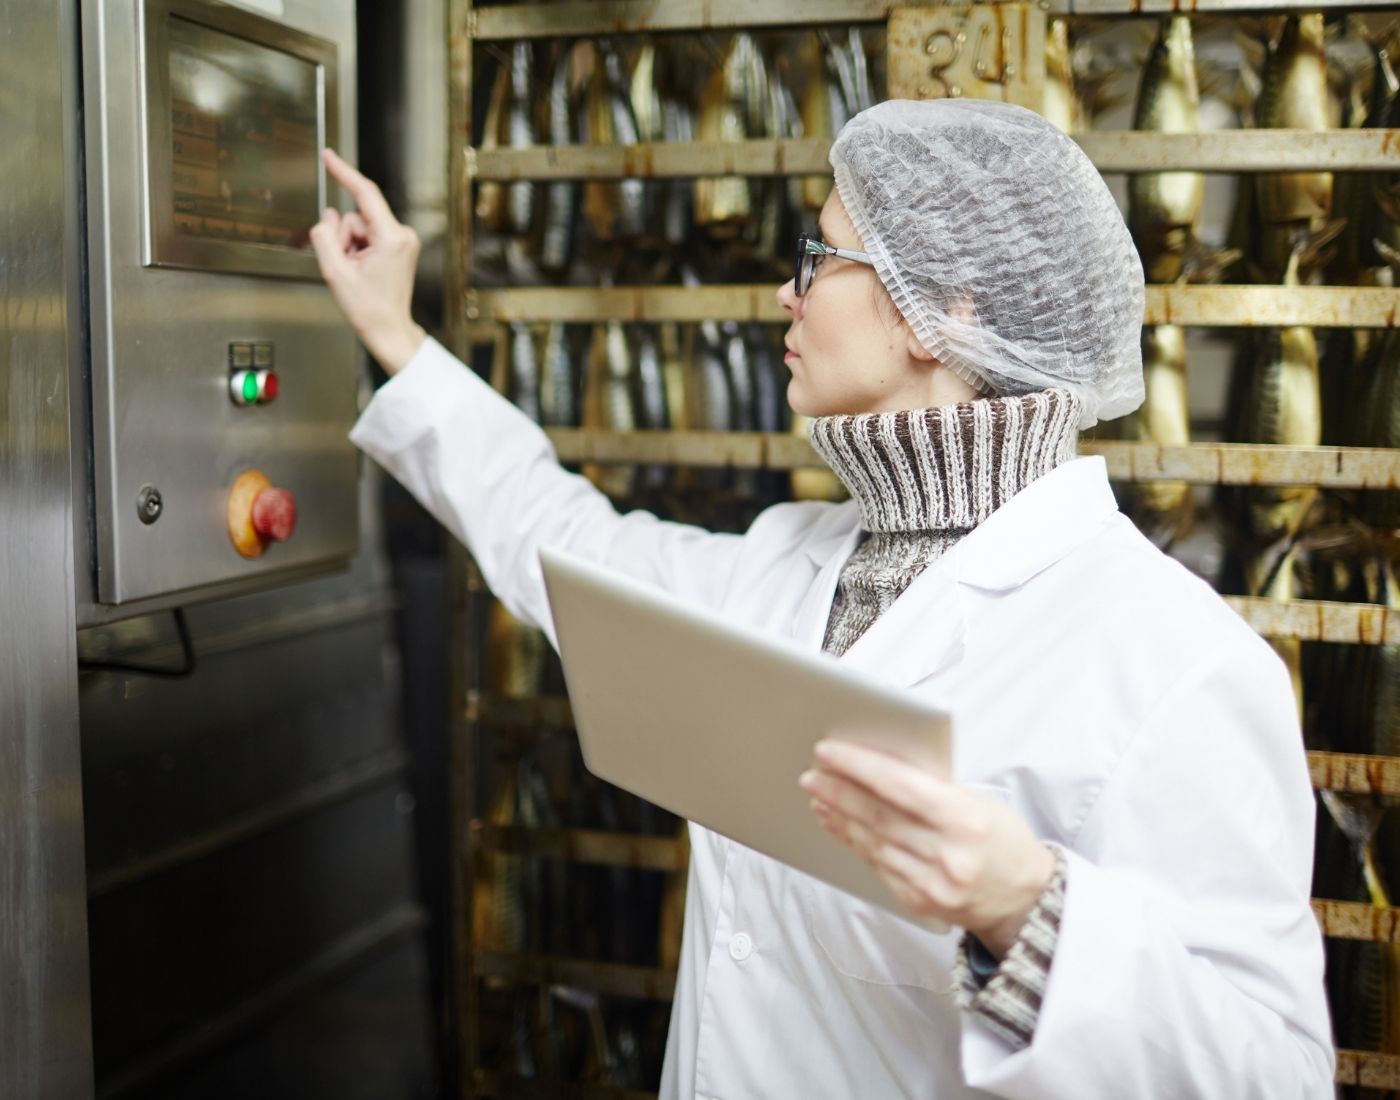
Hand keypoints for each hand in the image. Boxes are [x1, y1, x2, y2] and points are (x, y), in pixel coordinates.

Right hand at [310, 148, 425, 373]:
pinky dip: (359, 249)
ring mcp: (404, 240)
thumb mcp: (334, 272)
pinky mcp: (400, 245)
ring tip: (357, 272)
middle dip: (343, 237)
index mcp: (391, 237)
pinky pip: (369, 235)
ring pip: (360, 226)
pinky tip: (364, 270)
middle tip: (346, 266)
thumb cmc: (368, 308)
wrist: (389, 330)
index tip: (328, 156)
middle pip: (356, 216)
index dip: (344, 172)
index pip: (365, 193)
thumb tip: (328, 217)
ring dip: (351, 246)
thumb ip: (324, 237)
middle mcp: (403, 234)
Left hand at [799, 739, 1055, 957]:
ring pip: (873, 842)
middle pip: (878, 816)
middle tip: (812, 774)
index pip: (899, 786)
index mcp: (965, 819)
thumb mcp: (978, 801)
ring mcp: (932, 883)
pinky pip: (878, 866)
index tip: (828, 752)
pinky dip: (856, 843)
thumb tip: (875, 766)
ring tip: (819, 797)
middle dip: (838, 792)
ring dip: (840, 818)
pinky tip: (840, 826)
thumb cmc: (1002, 838)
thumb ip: (932, 788)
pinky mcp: (920, 902)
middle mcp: (948, 854)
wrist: (1025, 897)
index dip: (858, 767)